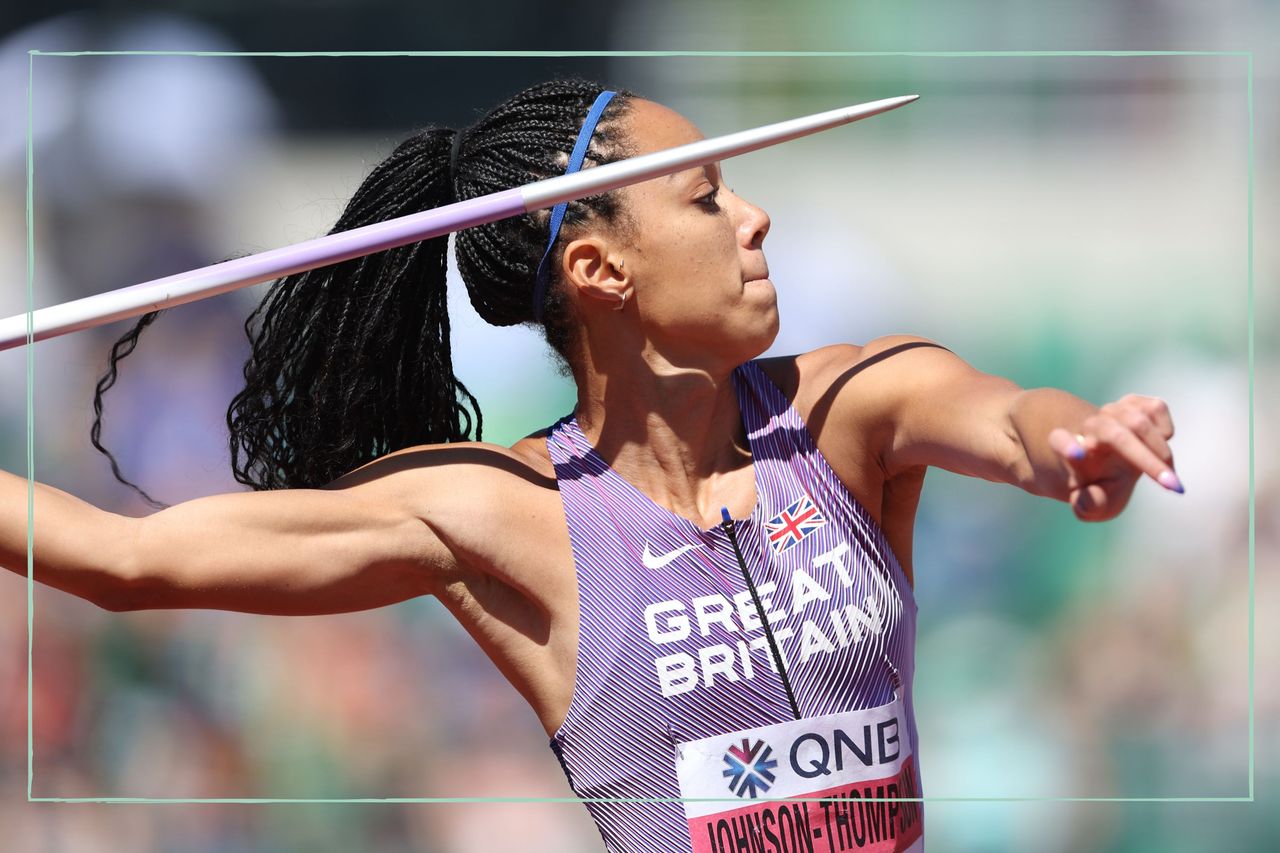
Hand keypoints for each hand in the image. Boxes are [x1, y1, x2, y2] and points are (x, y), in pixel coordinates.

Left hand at [1047, 394, 1180, 521]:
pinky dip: (1165, 430)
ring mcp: (1111, 411)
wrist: (1108, 464)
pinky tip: (1160, 449)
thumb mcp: (1092, 506)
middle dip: (1146, 460)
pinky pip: (1156, 408)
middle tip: (1172, 486)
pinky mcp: (1133, 402)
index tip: (1078, 455)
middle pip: (1113, 434)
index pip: (1059, 441)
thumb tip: (1094, 495)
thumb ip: (1091, 505)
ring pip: (1139, 423)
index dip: (1066, 446)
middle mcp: (1088, 426)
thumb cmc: (1100, 488)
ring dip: (1160, 452)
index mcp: (1067, 449)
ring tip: (1169, 479)